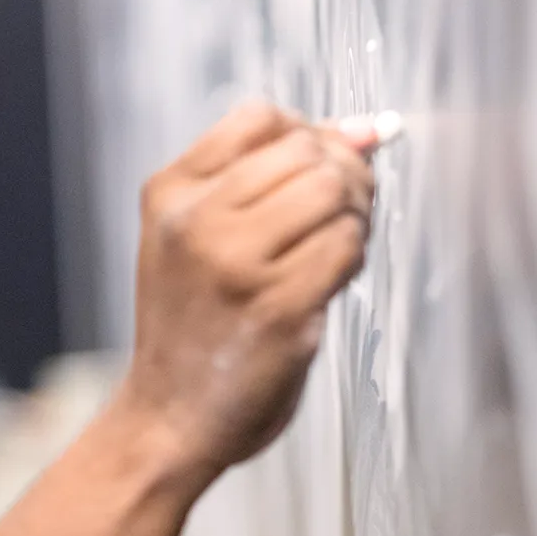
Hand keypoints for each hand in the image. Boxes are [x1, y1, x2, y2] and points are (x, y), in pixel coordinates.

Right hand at [114, 101, 378, 483]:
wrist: (168, 417)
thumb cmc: (195, 325)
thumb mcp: (199, 236)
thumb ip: (270, 177)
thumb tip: (369, 127)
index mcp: (171, 193)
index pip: (262, 118)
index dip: (309, 134)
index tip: (318, 170)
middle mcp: (198, 221)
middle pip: (308, 150)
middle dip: (343, 175)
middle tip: (338, 216)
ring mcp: (237, 264)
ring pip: (333, 192)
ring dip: (352, 217)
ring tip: (332, 249)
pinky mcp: (278, 308)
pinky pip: (346, 247)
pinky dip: (352, 258)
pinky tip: (330, 282)